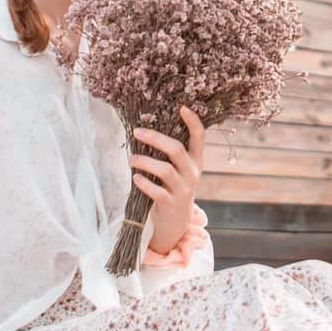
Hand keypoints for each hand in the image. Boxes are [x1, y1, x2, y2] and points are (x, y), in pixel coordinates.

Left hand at [130, 106, 204, 253]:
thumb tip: (147, 129)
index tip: (182, 107)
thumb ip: (172, 153)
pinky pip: (157, 191)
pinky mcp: (171, 205)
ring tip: (131, 159)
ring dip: (145, 161)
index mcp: (196, 161)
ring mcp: (183, 190)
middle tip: (137, 132)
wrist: (175, 223)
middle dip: (155, 138)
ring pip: (165, 170)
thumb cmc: (173, 188)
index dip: (193, 122)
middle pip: (177, 150)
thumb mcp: (180, 170)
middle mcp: (192, 174)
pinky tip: (136, 178)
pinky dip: (144, 183)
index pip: (200, 138)